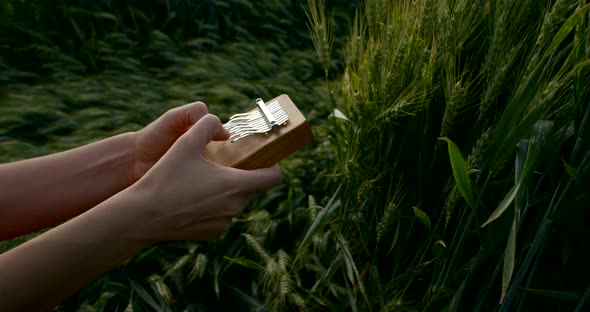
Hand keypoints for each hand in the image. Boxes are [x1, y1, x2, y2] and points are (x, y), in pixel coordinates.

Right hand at [126, 114, 282, 241]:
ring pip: (238, 202)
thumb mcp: (185, 143)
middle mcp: (235, 208)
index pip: (274, 177)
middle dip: (247, 174)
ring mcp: (224, 224)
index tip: (261, 156)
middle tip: (229, 162)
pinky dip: (217, 206)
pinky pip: (223, 216)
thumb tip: (221, 125)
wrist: (142, 216)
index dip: (272, 164)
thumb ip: (207, 125)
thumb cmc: (165, 178)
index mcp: (236, 185)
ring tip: (207, 179)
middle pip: (255, 188)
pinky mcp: (212, 234)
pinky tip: (195, 197)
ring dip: (230, 190)